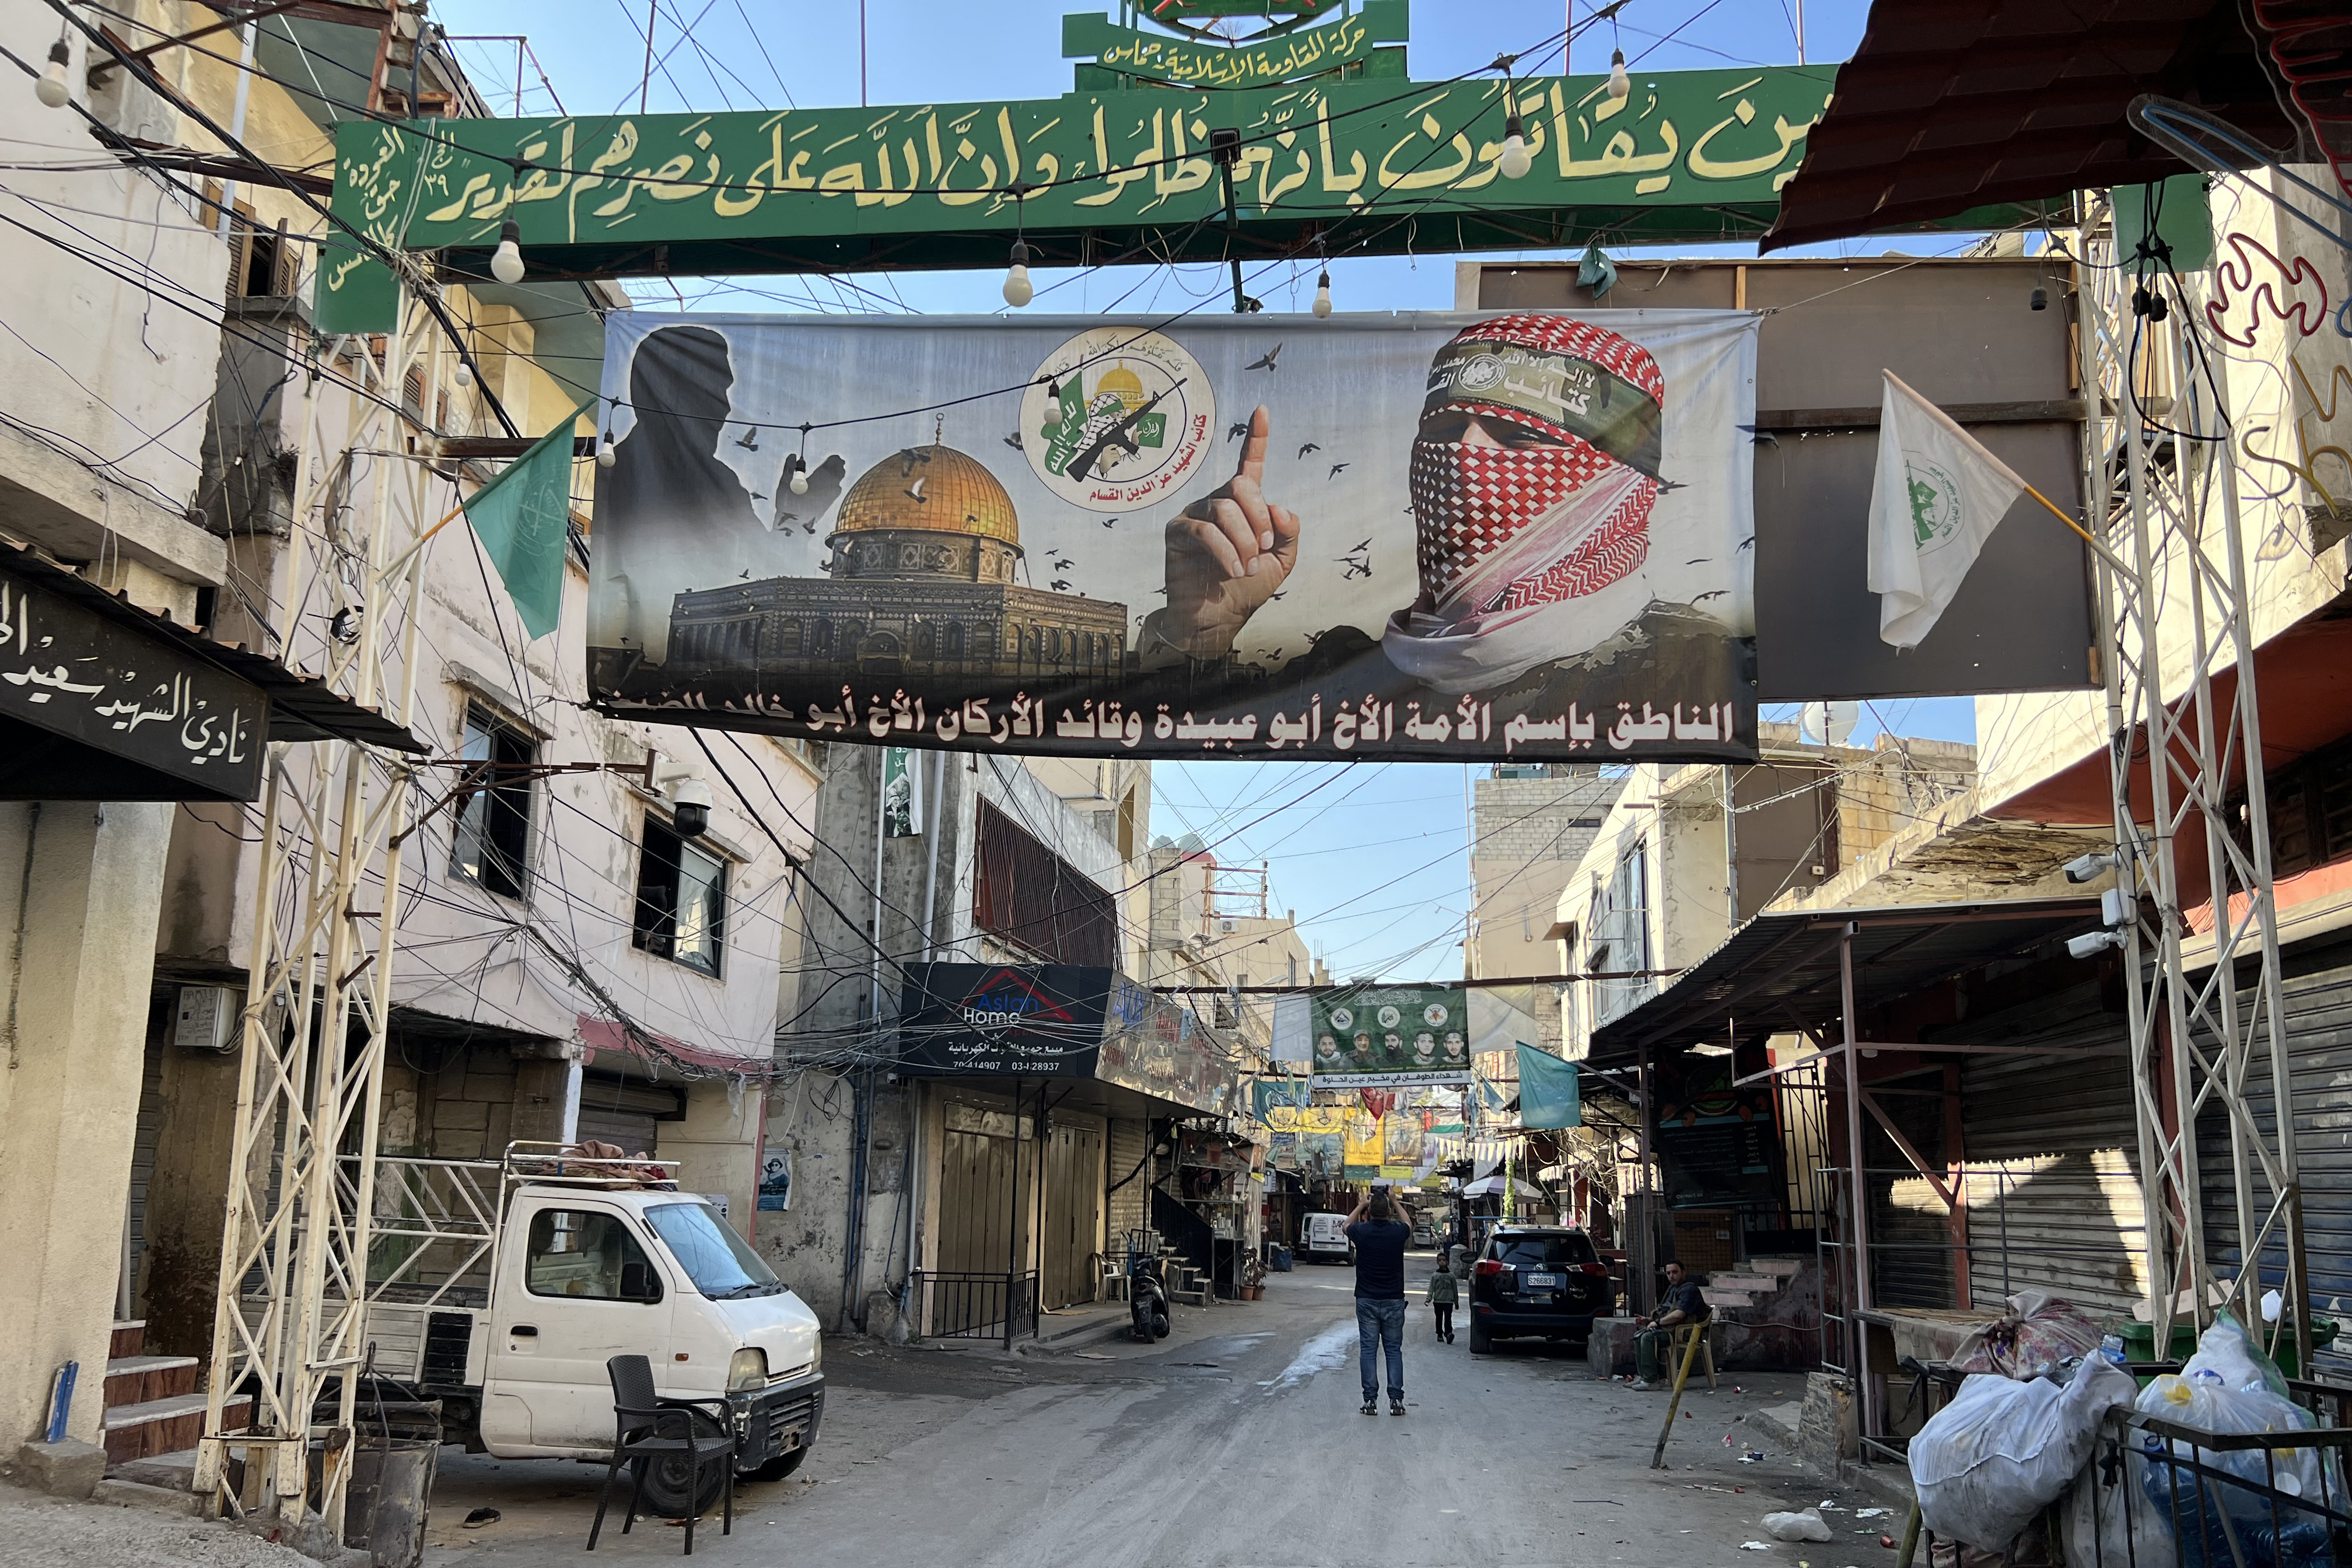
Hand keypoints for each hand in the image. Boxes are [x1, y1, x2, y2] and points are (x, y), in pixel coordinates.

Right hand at [1159, 405, 1297, 657]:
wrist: (1217, 619)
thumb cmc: (1246, 589)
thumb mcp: (1282, 562)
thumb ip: (1289, 533)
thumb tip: (1280, 507)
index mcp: (1244, 505)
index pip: (1250, 464)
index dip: (1257, 438)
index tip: (1262, 410)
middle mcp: (1218, 502)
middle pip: (1241, 486)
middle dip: (1259, 518)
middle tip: (1262, 548)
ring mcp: (1195, 514)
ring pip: (1225, 509)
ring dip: (1244, 541)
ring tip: (1246, 566)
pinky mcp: (1178, 532)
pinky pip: (1206, 531)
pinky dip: (1225, 552)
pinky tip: (1232, 570)